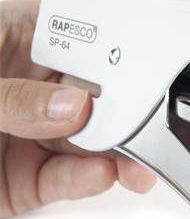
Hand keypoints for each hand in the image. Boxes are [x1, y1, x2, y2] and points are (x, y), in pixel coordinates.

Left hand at [0, 0, 156, 218]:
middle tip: (146, 134)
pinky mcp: (33, 176)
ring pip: (90, 144)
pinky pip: (69, 177)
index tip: (141, 81)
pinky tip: (103, 174)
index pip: (82, 44)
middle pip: (96, 99)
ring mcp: (37, 134)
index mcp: (19, 40)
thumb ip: (13, 97)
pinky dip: (87, 178)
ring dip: (117, 155)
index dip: (116, 62)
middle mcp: (36, 88)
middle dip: (125, 119)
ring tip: (135, 165)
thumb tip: (72, 105)